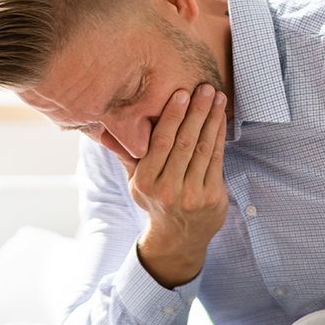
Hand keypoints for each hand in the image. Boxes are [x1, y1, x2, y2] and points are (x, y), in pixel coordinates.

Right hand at [126, 83, 228, 288]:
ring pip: (202, 149)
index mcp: (144, 182)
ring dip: (212, 120)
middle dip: (196, 112)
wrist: (178, 236)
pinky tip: (221, 119)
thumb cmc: (156, 199)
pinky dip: (220, 137)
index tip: (181, 93)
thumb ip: (127, 154)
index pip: (160, 143)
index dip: (172, 116)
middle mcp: (167, 190)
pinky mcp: (211, 198)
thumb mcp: (135, 181)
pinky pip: (216, 160)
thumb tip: (102, 128)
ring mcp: (191, 196)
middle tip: (205, 88)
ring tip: (218, 98)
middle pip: (184, 143)